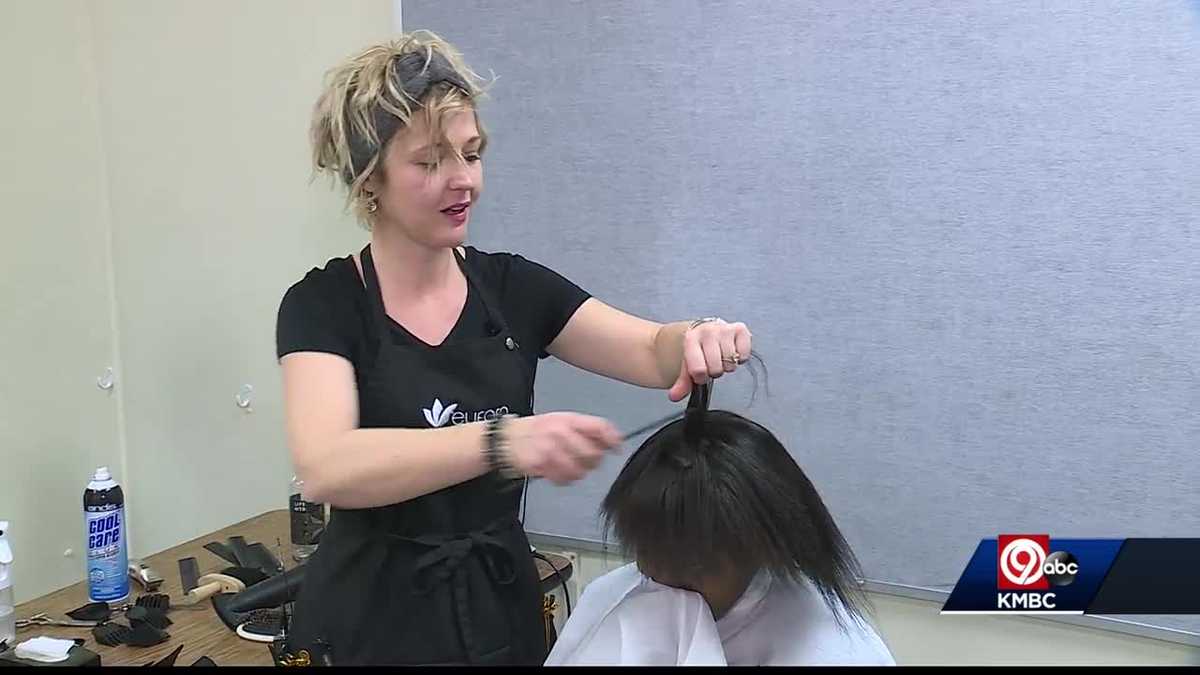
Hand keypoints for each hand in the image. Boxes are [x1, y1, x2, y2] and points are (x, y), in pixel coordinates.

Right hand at [504, 412, 622, 484]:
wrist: (507, 439)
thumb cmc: (537, 430)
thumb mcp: (562, 421)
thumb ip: (586, 429)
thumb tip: (612, 440)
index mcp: (568, 419)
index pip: (599, 427)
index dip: (613, 439)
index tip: (617, 448)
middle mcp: (560, 432)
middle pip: (593, 454)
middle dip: (593, 461)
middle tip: (586, 461)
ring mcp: (550, 449)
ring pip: (580, 470)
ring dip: (578, 472)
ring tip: (569, 466)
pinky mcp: (541, 465)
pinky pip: (564, 479)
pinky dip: (564, 479)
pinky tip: (557, 471)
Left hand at [668, 318, 752, 401]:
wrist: (705, 331)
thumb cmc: (698, 350)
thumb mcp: (687, 366)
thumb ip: (682, 384)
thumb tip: (674, 396)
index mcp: (691, 339)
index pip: (699, 370)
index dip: (701, 377)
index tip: (700, 372)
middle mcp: (708, 331)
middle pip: (716, 368)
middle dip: (714, 371)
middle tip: (711, 364)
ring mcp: (725, 329)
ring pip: (731, 363)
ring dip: (727, 365)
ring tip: (721, 358)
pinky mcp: (740, 329)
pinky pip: (744, 354)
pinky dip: (740, 358)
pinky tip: (733, 352)